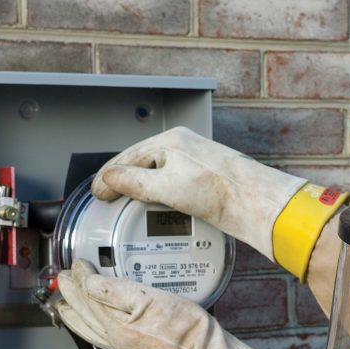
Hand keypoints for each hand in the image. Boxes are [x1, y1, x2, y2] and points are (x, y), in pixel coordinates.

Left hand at [56, 260, 271, 348]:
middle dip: (71, 295)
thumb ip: (115, 292)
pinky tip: (93, 325)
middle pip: (85, 314)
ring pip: (90, 329)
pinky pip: (101, 338)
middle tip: (62, 280)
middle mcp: (115, 338)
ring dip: (75, 315)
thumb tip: (88, 284)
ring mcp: (124, 346)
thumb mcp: (148, 299)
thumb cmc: (183, 327)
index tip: (76, 264)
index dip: (80, 278)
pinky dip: (90, 328)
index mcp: (115, 324)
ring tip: (65, 306)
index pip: (90, 296)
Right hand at [93, 127, 305, 263]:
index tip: (97, 193)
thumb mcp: (166, 186)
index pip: (128, 157)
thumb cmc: (219, 190)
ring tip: (127, 205)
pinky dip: (158, 195)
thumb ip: (134, 182)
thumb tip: (108, 179)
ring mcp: (193, 162)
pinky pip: (170, 183)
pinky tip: (156, 207)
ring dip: (140, 189)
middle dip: (123, 181)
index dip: (109, 176)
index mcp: (171, 140)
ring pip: (156, 174)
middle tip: (108, 199)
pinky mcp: (203, 179)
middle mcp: (182, 147)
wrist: (252, 202)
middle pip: (141, 164)